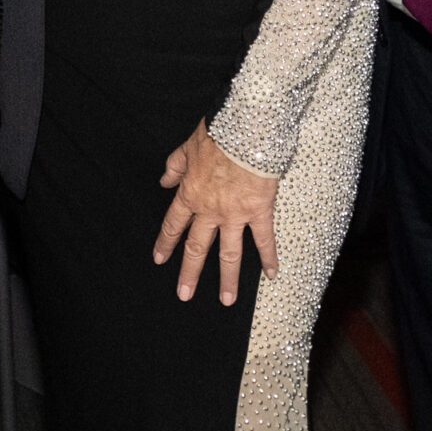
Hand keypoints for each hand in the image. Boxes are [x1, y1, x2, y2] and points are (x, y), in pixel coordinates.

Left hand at [155, 120, 278, 305]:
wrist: (246, 130)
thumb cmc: (218, 132)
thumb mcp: (188, 146)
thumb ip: (175, 166)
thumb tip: (164, 180)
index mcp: (191, 194)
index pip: (174, 224)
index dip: (166, 243)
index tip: (160, 259)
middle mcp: (210, 210)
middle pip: (197, 246)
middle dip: (190, 272)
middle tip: (184, 294)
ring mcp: (235, 214)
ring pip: (229, 253)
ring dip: (228, 278)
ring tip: (226, 300)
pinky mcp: (259, 211)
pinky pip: (264, 239)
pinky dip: (269, 257)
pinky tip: (272, 274)